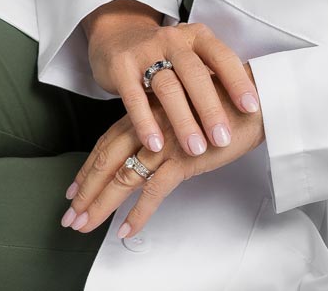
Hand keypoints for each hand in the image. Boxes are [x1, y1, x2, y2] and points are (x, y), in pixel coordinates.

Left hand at [61, 65, 264, 238]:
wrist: (257, 97)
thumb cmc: (227, 100)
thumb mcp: (187, 107)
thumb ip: (166, 122)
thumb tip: (150, 146)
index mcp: (151, 109)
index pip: (110, 140)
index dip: (90, 165)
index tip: (74, 188)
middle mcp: (152, 123)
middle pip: (109, 159)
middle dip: (86, 189)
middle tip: (70, 215)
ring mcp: (167, 140)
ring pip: (124, 176)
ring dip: (102, 204)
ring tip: (85, 226)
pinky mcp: (185, 157)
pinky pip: (155, 190)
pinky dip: (139, 213)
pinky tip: (126, 230)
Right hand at [86, 16, 259, 158]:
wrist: (118, 34)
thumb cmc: (164, 53)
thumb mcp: (190, 54)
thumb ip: (211, 75)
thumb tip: (250, 105)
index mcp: (197, 37)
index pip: (222, 56)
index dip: (237, 81)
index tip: (251, 108)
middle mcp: (174, 40)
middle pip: (196, 74)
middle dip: (211, 108)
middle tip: (223, 138)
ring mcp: (146, 52)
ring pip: (168, 87)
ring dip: (183, 120)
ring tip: (195, 148)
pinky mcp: (121, 67)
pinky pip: (134, 97)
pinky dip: (146, 122)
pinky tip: (156, 144)